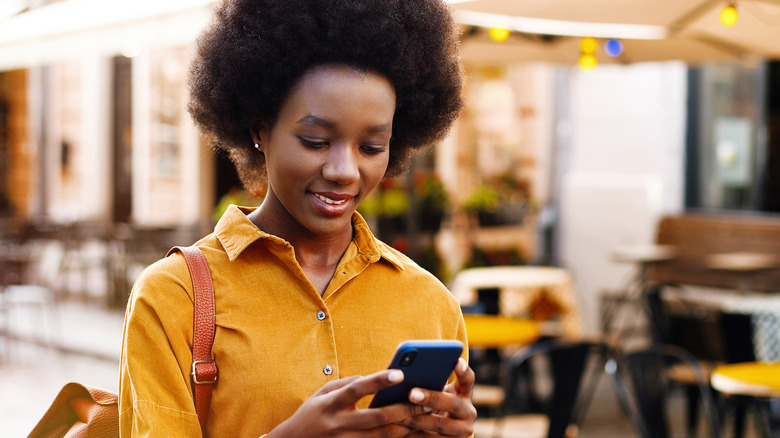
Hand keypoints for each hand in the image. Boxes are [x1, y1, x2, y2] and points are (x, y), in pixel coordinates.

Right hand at [266, 369, 430, 437]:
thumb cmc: (312, 412)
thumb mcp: (323, 392)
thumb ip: (347, 384)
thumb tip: (373, 379)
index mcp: (332, 404)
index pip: (358, 389)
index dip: (379, 381)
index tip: (400, 373)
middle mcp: (340, 424)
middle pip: (377, 417)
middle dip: (404, 409)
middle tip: (426, 399)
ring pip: (383, 436)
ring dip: (408, 427)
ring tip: (427, 416)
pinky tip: (414, 433)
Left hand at [400, 358, 476, 436]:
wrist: (435, 427)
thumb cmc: (429, 400)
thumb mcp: (435, 389)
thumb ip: (430, 380)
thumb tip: (405, 370)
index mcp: (464, 393)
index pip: (468, 380)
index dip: (464, 371)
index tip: (457, 360)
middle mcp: (468, 412)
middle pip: (453, 403)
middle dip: (431, 398)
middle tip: (411, 393)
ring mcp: (461, 430)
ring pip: (440, 424)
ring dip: (418, 419)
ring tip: (399, 413)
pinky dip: (413, 434)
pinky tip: (398, 428)